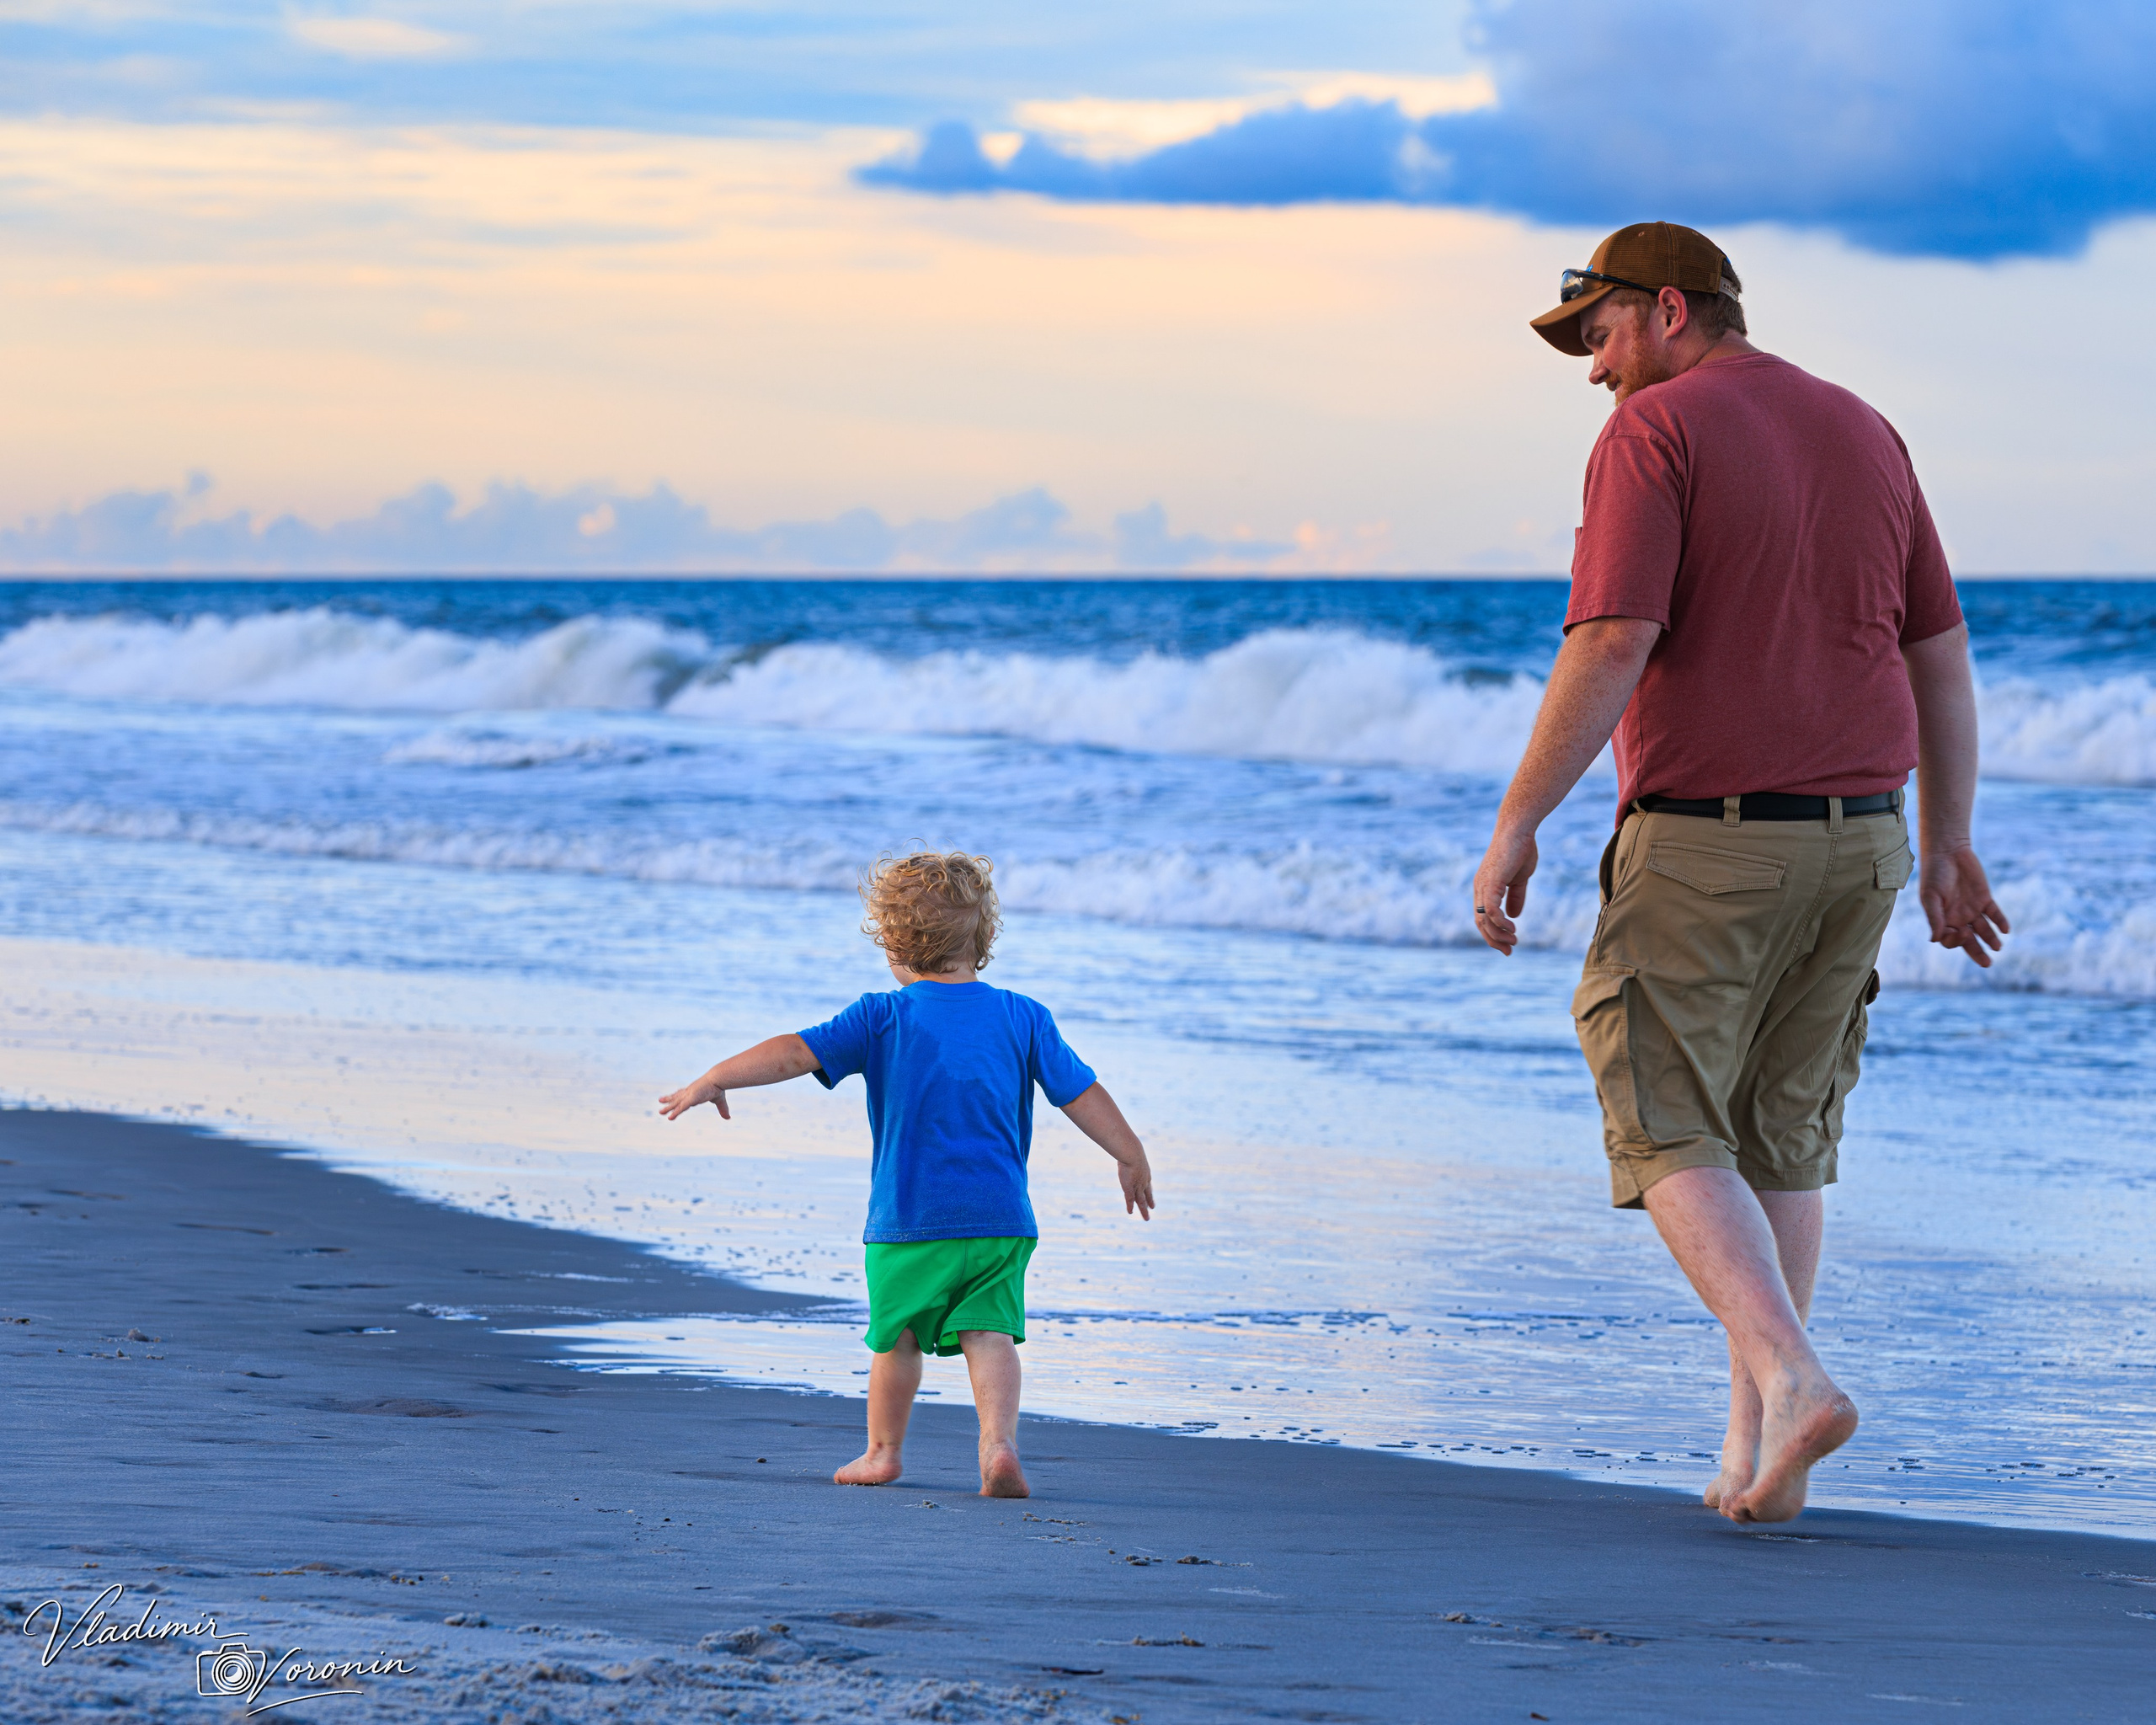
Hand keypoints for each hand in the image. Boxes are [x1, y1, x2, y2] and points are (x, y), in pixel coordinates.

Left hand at [658, 1077, 729, 1120]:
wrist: (718, 1079)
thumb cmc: (719, 1086)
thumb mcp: (720, 1100)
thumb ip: (722, 1109)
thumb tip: (728, 1118)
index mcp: (695, 1091)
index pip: (684, 1093)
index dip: (677, 1095)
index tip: (672, 1096)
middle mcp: (690, 1092)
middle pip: (677, 1097)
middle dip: (669, 1100)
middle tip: (660, 1101)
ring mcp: (689, 1095)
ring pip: (676, 1104)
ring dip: (668, 1107)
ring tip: (660, 1112)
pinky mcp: (691, 1099)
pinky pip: (681, 1108)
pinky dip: (675, 1113)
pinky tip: (669, 1118)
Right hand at [1118, 1154, 1154, 1221]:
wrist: (1132, 1153)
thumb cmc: (1131, 1150)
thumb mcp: (1132, 1152)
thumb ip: (1130, 1153)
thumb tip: (1126, 1145)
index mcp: (1145, 1174)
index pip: (1148, 1185)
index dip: (1149, 1192)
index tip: (1151, 1196)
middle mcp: (1143, 1182)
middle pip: (1147, 1195)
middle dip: (1149, 1202)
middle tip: (1152, 1208)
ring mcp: (1137, 1186)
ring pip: (1141, 1201)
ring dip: (1144, 1210)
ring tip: (1147, 1218)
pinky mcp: (1130, 1188)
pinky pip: (1130, 1200)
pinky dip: (1130, 1206)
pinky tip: (1130, 1212)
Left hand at [1470, 827, 1538, 955]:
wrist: (1519, 830)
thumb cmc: (1520, 850)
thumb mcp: (1519, 879)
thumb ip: (1516, 896)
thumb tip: (1514, 916)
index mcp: (1484, 888)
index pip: (1483, 917)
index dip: (1493, 933)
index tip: (1507, 944)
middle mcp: (1479, 889)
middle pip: (1480, 923)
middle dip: (1494, 940)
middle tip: (1509, 951)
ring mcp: (1483, 886)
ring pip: (1484, 920)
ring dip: (1498, 934)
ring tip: (1513, 942)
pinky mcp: (1490, 883)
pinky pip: (1491, 910)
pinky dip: (1499, 922)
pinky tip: (1512, 928)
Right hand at [1918, 844, 2008, 967]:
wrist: (1948, 852)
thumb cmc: (1934, 874)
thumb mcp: (1931, 897)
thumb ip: (1934, 917)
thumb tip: (1934, 939)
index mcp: (1942, 919)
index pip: (1950, 939)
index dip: (1955, 941)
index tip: (1959, 933)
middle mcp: (1957, 917)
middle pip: (1969, 940)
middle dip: (1977, 953)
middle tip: (1987, 964)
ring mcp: (1972, 909)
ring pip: (1984, 930)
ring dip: (1991, 939)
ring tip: (1998, 948)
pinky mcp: (1984, 899)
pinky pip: (1994, 914)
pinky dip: (2000, 922)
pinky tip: (2006, 930)